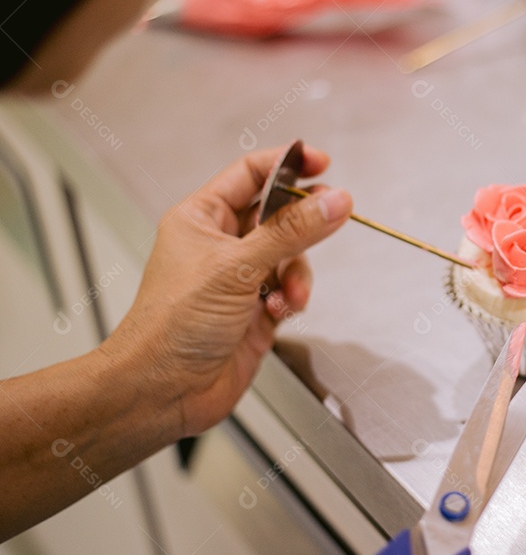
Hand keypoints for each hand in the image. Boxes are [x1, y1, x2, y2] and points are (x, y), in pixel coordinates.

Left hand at [106, 143, 351, 437]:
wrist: (162, 390)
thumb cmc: (172, 325)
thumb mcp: (237, 267)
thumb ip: (291, 231)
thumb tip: (334, 201)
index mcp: (202, 218)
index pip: (251, 174)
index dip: (288, 165)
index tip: (323, 164)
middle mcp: (222, 245)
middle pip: (279, 214)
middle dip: (303, 224)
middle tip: (329, 219)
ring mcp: (240, 278)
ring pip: (292, 255)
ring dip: (298, 272)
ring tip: (289, 292)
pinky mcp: (257, 310)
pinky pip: (291, 289)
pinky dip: (293, 298)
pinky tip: (280, 311)